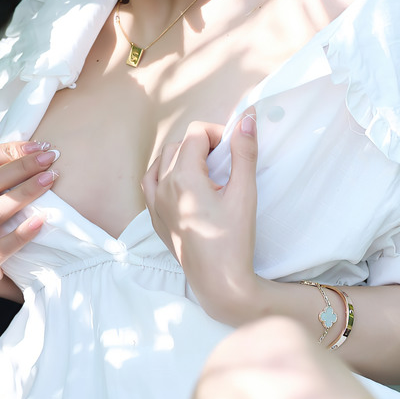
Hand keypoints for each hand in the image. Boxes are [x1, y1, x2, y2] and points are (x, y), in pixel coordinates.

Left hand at [141, 109, 259, 323]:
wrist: (219, 280)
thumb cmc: (234, 239)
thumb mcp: (244, 193)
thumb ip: (244, 152)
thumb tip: (247, 118)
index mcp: (184, 177)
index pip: (197, 132)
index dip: (219, 133)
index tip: (235, 149)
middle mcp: (163, 186)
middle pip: (179, 144)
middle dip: (203, 144)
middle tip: (226, 162)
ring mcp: (155, 203)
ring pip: (163, 161)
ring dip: (183, 157)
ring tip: (207, 172)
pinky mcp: (156, 218)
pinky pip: (151, 183)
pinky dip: (165, 174)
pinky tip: (182, 184)